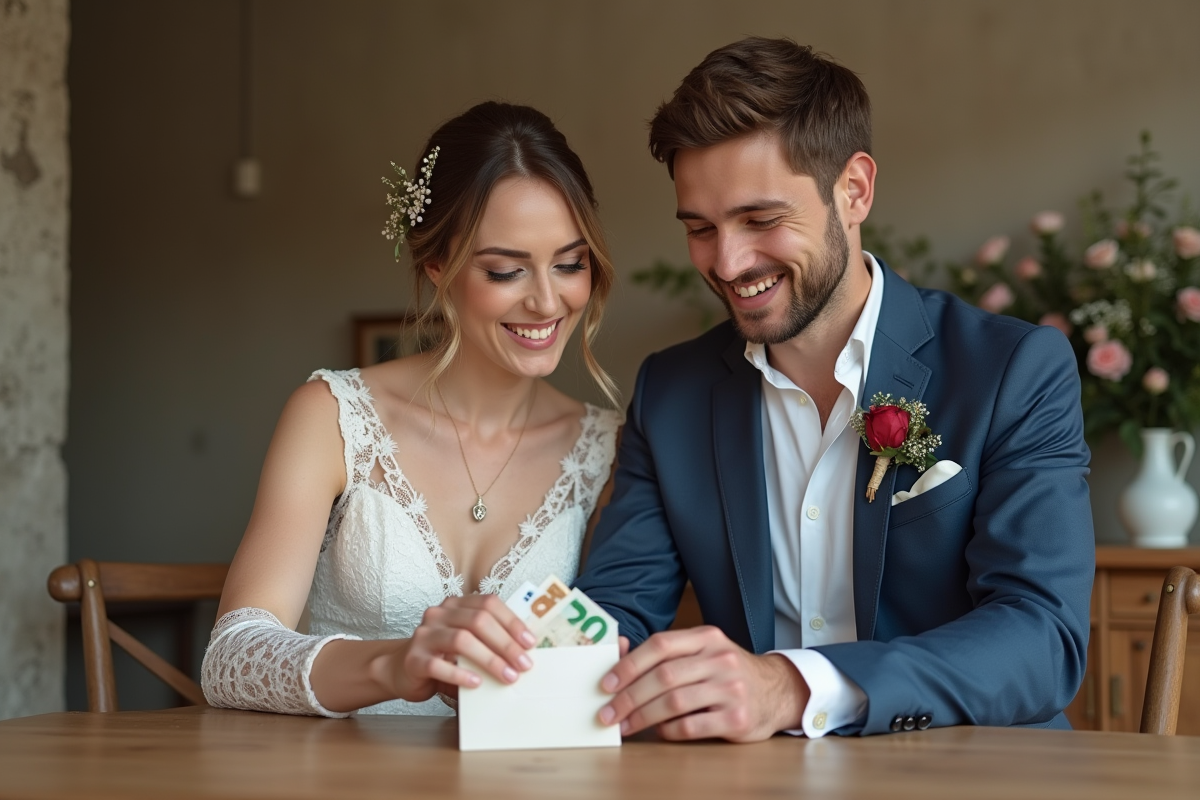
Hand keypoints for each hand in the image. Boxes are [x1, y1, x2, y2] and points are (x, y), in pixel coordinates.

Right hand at [397, 594, 536, 701]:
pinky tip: (476, 683)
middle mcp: (439, 614)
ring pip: (461, 640)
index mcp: (456, 605)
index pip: (489, 604)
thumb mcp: (467, 642)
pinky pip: (439, 665)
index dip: (512, 622)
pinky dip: (461, 674)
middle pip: (478, 621)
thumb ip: (488, 641)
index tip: (530, 643)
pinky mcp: (414, 659)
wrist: (401, 669)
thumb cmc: (442, 656)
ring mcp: (424, 635)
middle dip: (505, 643)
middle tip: (524, 664)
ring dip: (489, 659)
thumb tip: (524, 654)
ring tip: (507, 676)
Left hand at [597, 626, 808, 741]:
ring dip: (642, 717)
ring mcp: (731, 688)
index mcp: (707, 638)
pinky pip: (692, 726)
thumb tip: (620, 650)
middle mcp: (720, 659)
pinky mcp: (737, 718)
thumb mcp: (702, 652)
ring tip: (625, 726)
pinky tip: (658, 731)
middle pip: (664, 676)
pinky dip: (669, 730)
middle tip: (608, 712)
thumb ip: (665, 653)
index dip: (629, 664)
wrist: (776, 691)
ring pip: (675, 702)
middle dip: (629, 697)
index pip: (660, 645)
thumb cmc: (727, 672)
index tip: (606, 683)